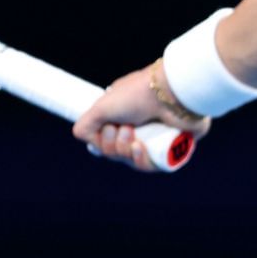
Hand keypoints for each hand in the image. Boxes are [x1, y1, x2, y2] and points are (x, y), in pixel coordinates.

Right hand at [71, 64, 211, 172]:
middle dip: (114, 145)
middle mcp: (139, 126)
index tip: (108, 128)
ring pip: (133, 161)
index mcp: (123, 116)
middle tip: (125, 127)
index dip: (104, 143)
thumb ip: (84, 126)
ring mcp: (155, 137)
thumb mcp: (101, 107)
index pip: (106, 143)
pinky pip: (152, 165)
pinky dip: (142, 161)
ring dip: (126, 151)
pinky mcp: (172, 147)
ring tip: (133, 134)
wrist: (170, 92)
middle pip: (117, 154)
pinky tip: (141, 149)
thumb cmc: (136, 95)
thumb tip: (89, 143)